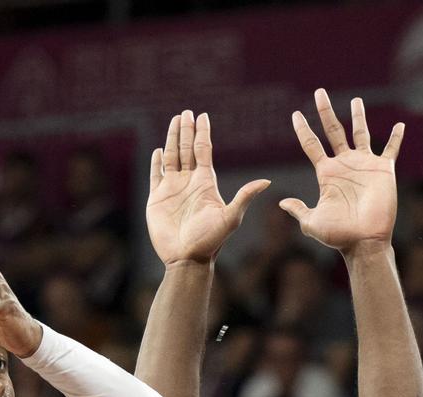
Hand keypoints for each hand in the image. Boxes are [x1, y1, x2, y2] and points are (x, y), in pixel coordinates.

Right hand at [145, 109, 269, 266]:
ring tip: (174, 122)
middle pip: (187, 149)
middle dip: (187, 130)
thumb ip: (245, 197)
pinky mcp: (156, 199)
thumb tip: (267, 181)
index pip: (203, 151)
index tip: (203, 116)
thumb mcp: (231, 217)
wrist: (187, 258)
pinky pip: (155, 175)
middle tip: (186, 112)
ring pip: (172, 157)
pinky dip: (156, 162)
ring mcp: (172, 190)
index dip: (203, 133)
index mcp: (205, 183)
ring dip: (173, 139)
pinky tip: (158, 150)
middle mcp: (189, 183)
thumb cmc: (210, 241)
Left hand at [282, 89, 405, 254]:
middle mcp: (344, 165)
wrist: (364, 241)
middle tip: (319, 92)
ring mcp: (364, 165)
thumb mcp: (312, 222)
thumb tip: (281, 203)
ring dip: (358, 116)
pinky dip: (396, 138)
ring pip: (361, 133)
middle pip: (333, 131)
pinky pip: (391, 150)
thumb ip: (298, 210)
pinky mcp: (384, 170)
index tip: (295, 114)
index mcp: (326, 173)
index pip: (311, 145)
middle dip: (326, 111)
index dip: (303, 129)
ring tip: (355, 100)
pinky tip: (400, 125)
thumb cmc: (338, 235)